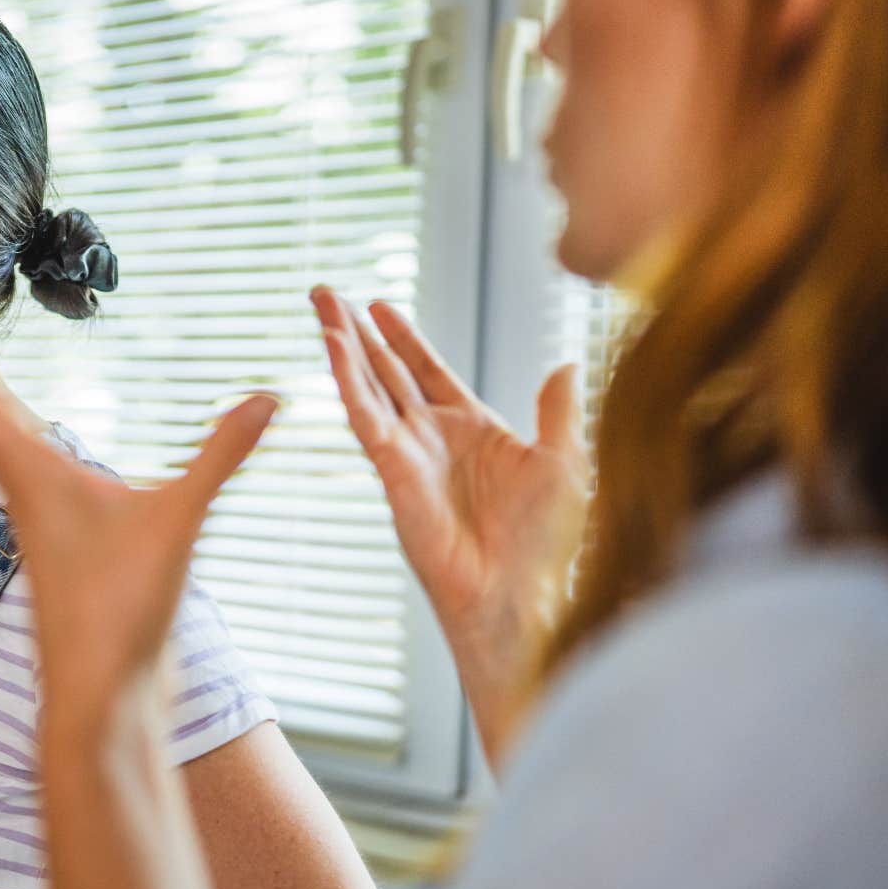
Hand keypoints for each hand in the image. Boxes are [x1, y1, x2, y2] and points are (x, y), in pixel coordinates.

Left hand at [0, 303, 277, 732]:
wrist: (99, 698)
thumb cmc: (119, 614)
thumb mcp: (177, 523)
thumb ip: (220, 456)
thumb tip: (268, 398)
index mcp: (32, 475)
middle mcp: (24, 490)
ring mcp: (38, 517)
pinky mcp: (59, 542)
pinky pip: (22, 470)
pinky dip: (13, 436)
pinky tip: (27, 440)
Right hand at [312, 288, 587, 763]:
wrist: (518, 593)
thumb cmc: (545, 545)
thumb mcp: (564, 461)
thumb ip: (558, 411)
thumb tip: (567, 364)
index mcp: (472, 431)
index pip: (427, 371)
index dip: (403, 338)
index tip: (378, 306)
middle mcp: (433, 438)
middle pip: (385, 370)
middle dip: (357, 331)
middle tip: (327, 294)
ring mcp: (409, 452)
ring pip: (367, 384)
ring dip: (342, 343)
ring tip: (320, 304)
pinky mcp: (392, 469)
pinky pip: (364, 415)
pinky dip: (347, 378)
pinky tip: (334, 345)